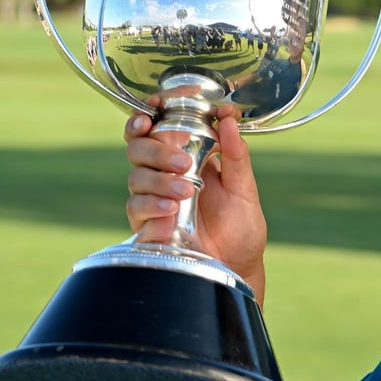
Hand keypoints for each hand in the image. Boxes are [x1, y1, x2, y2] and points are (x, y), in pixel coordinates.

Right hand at [125, 103, 269, 300]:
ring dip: (159, 181)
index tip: (152, 113)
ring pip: (136, 178)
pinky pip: (137, 211)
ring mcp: (154, 201)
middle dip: (156, 151)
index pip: (156, 129)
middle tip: (182, 162)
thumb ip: (236, 155)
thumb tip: (228, 118)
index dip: (146, 117)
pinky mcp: (148, 227)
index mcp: (187, 158)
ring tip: (186, 192)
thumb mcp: (244, 188)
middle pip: (138, 149)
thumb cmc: (241, 227)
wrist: (238, 267)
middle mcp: (164, 176)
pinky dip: (153, 210)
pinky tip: (171, 217)